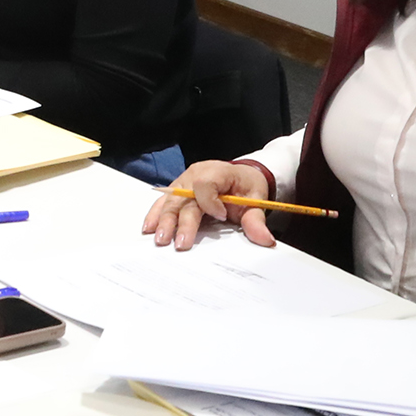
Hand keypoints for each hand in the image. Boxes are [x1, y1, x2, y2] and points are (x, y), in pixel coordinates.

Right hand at [141, 160, 278, 250]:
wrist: (240, 177)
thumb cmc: (246, 187)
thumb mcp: (256, 201)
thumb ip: (256, 221)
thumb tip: (266, 240)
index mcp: (217, 172)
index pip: (205, 184)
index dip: (210, 202)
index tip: (220, 216)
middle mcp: (195, 174)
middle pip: (183, 197)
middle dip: (180, 221)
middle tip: (178, 243)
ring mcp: (183, 182)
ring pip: (170, 201)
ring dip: (163, 220)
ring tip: (160, 239)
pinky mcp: (176, 190)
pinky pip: (163, 202)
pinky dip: (156, 215)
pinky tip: (149, 228)